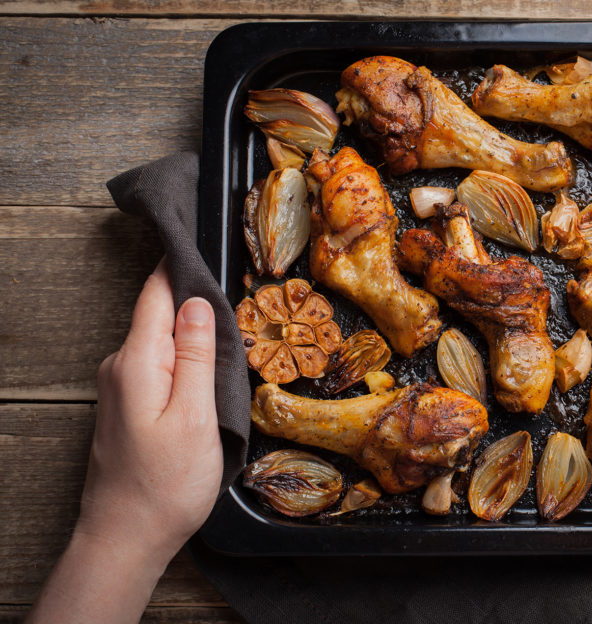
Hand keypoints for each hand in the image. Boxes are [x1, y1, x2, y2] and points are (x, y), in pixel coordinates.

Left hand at [28, 259, 222, 623]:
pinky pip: (156, 363)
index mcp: (137, 362)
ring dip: (190, 329)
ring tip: (229, 321)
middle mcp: (120, 367)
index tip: (203, 238)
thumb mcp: (195, 416)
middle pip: (158, 313)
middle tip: (235, 282)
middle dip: (192, 296)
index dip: (181, 265)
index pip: (156, 294)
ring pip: (159, 340)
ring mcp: (120, 387)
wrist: (126, 538)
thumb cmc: (166, 483)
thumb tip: (197, 301)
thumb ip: (195, 356)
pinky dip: (182, 355)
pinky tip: (206, 365)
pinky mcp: (127, 406)